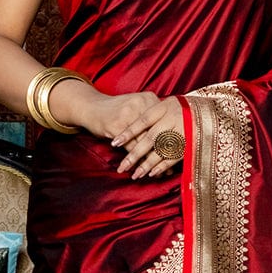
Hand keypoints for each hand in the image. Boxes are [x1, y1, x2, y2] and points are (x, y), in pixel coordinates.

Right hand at [45, 81, 184, 178]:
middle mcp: (141, 104)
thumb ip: (154, 118)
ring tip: (157, 174)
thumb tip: (172, 137)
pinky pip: (130, 147)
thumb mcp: (138, 108)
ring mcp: (128, 115)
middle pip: (156, 133)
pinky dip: (136, 160)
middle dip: (164, 153)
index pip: (164, 123)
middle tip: (171, 169)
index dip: (172, 141)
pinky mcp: (117, 126)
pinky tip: (139, 170)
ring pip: (144, 142)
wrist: (91, 107)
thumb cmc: (118, 111)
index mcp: (149, 98)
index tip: (180, 155)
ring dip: (150, 161)